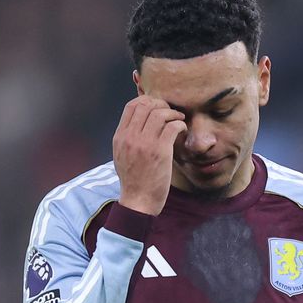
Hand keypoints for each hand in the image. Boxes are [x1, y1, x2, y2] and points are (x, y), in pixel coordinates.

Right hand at [113, 96, 186, 215]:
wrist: (138, 201)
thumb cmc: (133, 180)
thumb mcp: (121, 156)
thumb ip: (128, 138)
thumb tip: (141, 122)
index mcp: (120, 137)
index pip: (131, 106)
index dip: (147, 101)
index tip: (157, 107)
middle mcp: (130, 137)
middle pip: (146, 105)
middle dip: (162, 104)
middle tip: (171, 112)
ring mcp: (145, 144)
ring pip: (160, 113)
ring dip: (173, 113)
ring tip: (179, 119)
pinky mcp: (160, 151)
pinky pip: (172, 126)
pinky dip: (180, 124)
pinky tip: (182, 130)